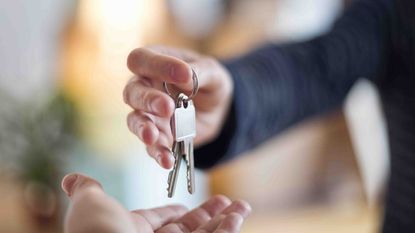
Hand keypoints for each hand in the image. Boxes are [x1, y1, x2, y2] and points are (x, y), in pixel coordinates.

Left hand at [62, 173, 250, 232]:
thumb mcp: (91, 205)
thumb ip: (88, 191)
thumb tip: (72, 179)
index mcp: (135, 232)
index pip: (163, 221)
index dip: (178, 212)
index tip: (189, 205)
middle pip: (191, 228)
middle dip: (211, 213)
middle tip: (227, 200)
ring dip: (226, 220)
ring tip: (242, 206)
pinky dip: (227, 230)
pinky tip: (238, 217)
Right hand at [124, 46, 232, 168]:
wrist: (218, 110)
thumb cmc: (210, 82)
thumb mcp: (213, 73)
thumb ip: (199, 72)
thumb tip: (184, 76)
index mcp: (155, 63)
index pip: (141, 59)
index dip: (156, 65)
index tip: (183, 74)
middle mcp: (145, 88)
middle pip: (132, 91)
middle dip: (148, 100)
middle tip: (167, 107)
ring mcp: (147, 114)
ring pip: (135, 120)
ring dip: (143, 128)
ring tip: (153, 137)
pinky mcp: (156, 136)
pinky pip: (151, 146)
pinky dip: (158, 153)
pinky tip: (167, 160)